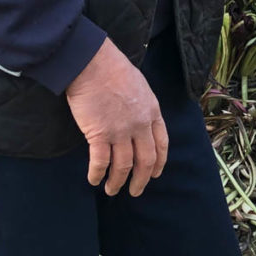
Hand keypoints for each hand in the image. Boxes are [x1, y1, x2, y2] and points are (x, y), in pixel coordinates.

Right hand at [65, 38, 168, 196]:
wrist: (93, 64)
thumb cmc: (114, 69)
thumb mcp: (140, 87)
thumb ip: (143, 107)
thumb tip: (139, 119)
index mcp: (153, 112)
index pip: (161, 143)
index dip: (160, 162)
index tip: (156, 174)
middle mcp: (140, 125)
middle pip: (146, 160)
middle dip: (142, 179)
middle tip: (135, 191)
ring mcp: (120, 131)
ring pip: (123, 165)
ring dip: (117, 182)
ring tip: (112, 190)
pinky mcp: (99, 135)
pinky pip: (100, 162)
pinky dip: (97, 174)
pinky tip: (94, 180)